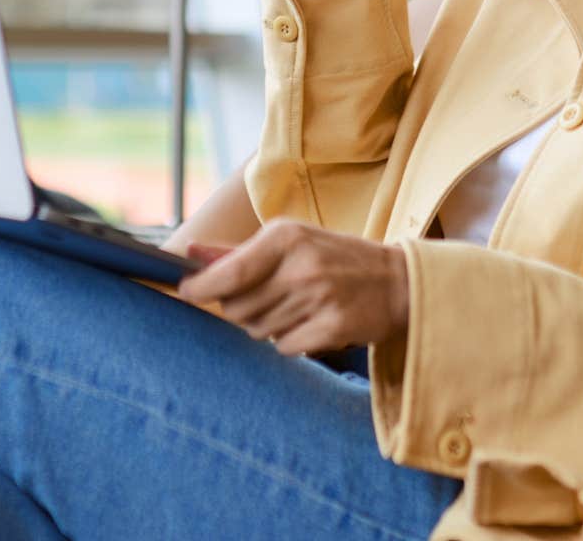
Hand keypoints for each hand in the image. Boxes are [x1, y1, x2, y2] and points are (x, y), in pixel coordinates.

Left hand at [178, 220, 409, 355]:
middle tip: (266, 299)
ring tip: (296, 307)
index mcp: (286, 236)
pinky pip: (285, 347)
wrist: (398, 282)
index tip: (185, 291)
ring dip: (268, 325)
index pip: (229, 272)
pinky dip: (291, 340)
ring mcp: (319, 298)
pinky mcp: (332, 328)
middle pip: (237, 308)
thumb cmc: (336, 258)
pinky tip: (311, 322)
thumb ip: (237, 251)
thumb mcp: (292, 241)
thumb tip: (189, 253)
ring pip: (259, 330)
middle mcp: (301, 265)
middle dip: (241, 310)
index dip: (201, 287)